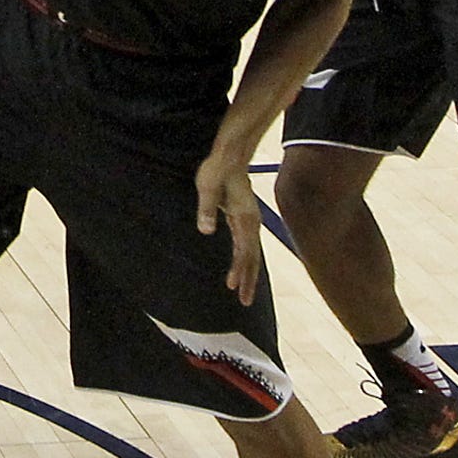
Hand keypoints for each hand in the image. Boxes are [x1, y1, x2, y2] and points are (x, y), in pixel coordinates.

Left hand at [194, 146, 263, 304]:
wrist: (230, 156)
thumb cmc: (217, 170)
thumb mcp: (207, 187)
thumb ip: (206, 209)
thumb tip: (205, 231)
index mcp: (245, 218)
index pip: (245, 251)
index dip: (241, 270)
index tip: (235, 287)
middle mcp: (251, 222)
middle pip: (252, 257)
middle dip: (249, 280)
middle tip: (245, 302)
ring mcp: (250, 221)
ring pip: (251, 253)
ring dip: (248, 273)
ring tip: (243, 292)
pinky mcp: (244, 218)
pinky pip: (247, 245)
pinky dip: (245, 260)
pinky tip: (240, 269)